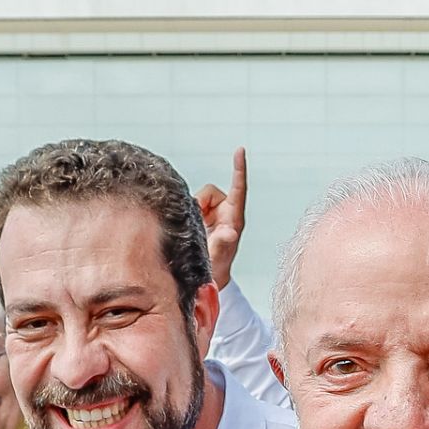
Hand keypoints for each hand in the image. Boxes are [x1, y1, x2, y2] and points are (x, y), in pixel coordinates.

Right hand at [194, 147, 246, 289]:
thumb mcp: (218, 256)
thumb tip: (230, 232)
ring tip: (195, 230)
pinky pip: (192, 205)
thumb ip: (223, 242)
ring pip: (198, 199)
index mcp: (235, 218)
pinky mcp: (204, 218)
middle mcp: (226, 213)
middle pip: (209, 192)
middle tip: (197, 223)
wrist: (208, 279)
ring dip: (193, 210)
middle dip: (199, 203)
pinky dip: (189, 213)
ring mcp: (215, 215)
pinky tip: (192, 228)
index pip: (238, 188)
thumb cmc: (216, 269)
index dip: (239, 168)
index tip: (240, 150)